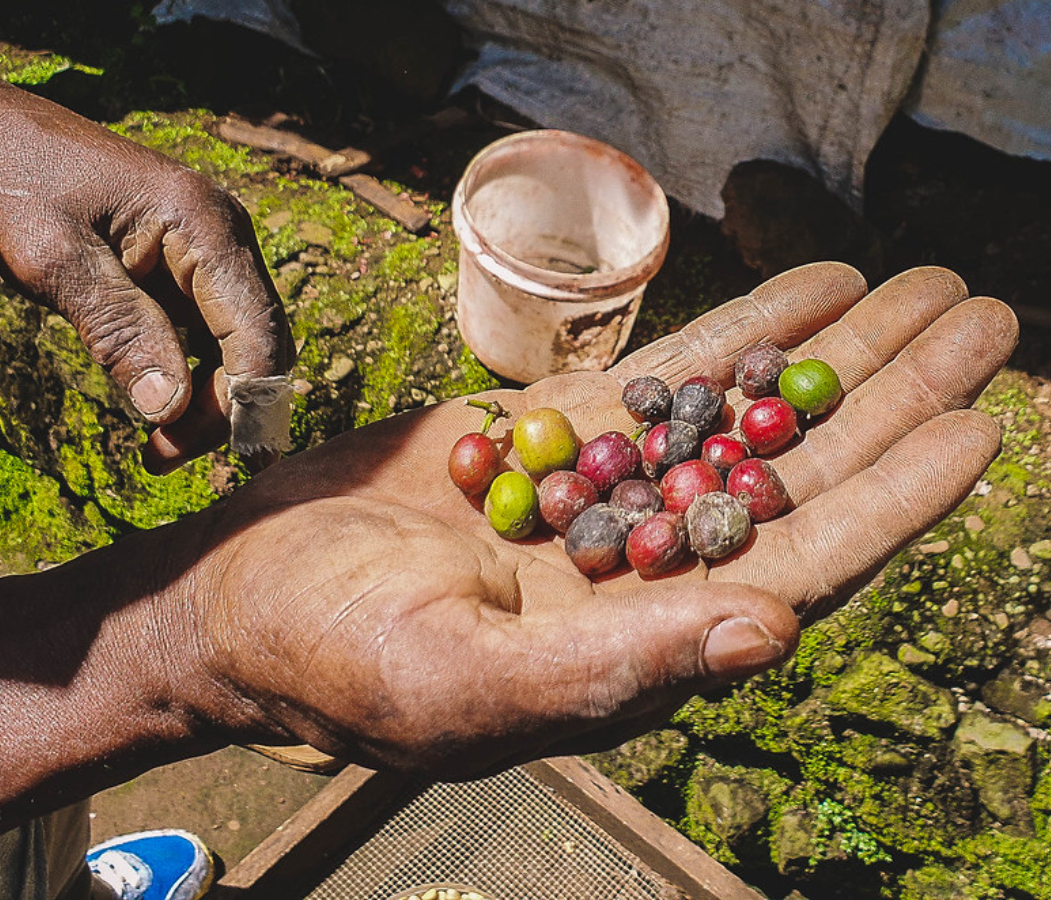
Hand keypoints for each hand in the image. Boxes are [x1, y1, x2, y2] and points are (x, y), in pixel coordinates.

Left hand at [0, 66, 293, 471]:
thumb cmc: (14, 184)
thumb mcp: (55, 263)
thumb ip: (119, 332)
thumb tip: (171, 409)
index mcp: (204, 224)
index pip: (257, 331)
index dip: (250, 402)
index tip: (229, 465)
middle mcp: (224, 237)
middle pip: (258, 344)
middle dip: (225, 410)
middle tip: (163, 459)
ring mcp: (208, 253)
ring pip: (238, 347)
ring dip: (208, 403)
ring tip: (157, 450)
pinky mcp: (186, 270)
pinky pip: (209, 335)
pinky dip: (190, 379)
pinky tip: (158, 413)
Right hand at [177, 264, 1014, 776]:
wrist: (235, 597)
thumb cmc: (332, 660)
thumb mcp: (461, 682)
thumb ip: (613, 668)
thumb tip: (770, 636)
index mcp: (637, 642)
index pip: (793, 569)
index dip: (889, 502)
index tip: (974, 428)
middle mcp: (637, 565)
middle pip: (791, 478)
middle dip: (888, 400)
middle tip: (981, 323)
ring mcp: (597, 492)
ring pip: (740, 415)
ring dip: (830, 355)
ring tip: (923, 289)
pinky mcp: (547, 437)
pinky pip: (661, 376)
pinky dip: (733, 333)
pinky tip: (807, 289)